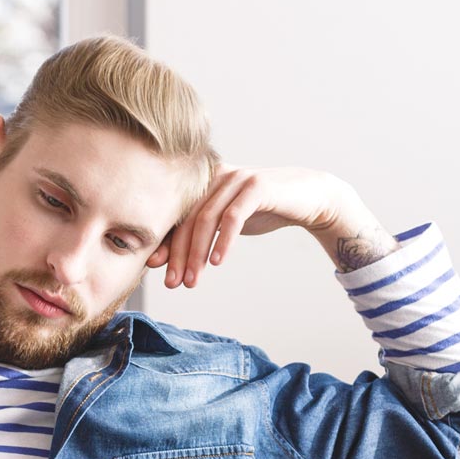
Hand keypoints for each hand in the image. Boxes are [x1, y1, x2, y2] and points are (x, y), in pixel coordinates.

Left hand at [148, 166, 397, 287]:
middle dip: (177, 254)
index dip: (164, 242)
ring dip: (197, 254)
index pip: (177, 215)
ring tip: (192, 280)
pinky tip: (217, 262)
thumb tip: (164, 260)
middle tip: (172, 283)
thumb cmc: (261, 211)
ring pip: (207, 220)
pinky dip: (223, 241)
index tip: (153, 269)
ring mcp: (236, 178)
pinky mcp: (256, 186)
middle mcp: (215, 176)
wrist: (306, 197)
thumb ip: (199, 234)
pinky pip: (233, 217)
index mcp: (202, 182)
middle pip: (187, 219)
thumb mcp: (225, 223)